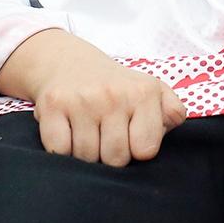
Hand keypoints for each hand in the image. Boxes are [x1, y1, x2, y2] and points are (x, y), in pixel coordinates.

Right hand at [0, 29, 186, 166]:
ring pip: (87, 159)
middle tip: (106, 134)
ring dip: (86, 154)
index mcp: (143, 92)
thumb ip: (171, 111)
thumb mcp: (153, 91)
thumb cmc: (117, 87)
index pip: (146, 150)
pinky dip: (62, 150)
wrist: (69, 63)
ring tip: (88, 131)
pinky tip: (68, 132)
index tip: (131, 136)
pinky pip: (59, 151)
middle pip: (115, 159)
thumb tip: (171, 124)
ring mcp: (81, 100)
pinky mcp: (52, 105)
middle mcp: (113, 94)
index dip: (138, 150)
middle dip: (110, 155)